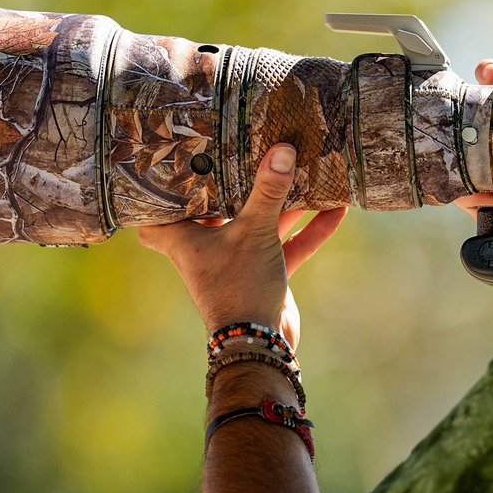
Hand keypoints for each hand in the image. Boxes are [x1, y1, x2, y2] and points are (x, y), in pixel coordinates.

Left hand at [138, 143, 347, 347]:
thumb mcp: (255, 230)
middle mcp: (207, 247)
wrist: (258, 343)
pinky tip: (336, 211)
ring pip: (259, 223)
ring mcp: (237, 260)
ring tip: (304, 172)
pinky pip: (286, 245)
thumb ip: (269, 191)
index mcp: (185, 238)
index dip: (158, 193)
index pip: (156, 213)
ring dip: (283, 203)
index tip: (169, 164)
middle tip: (240, 150)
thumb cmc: (238, 286)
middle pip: (216, 209)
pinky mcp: (265, 272)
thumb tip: (283, 149)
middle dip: (232, 184)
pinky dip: (308, 231)